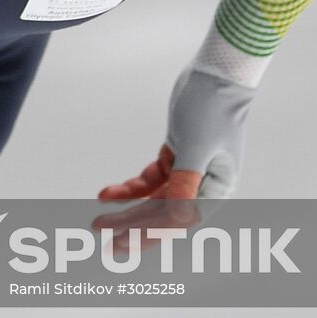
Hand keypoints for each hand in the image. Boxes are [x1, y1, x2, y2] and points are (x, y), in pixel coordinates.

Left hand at [93, 66, 255, 253]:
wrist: (215, 74)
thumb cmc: (213, 108)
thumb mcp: (197, 147)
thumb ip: (186, 183)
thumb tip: (178, 219)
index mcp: (217, 188)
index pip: (179, 221)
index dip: (150, 234)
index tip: (123, 242)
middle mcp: (204, 184)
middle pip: (164, 214)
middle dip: (132, 227)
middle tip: (102, 238)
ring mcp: (188, 170)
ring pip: (154, 200)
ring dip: (127, 210)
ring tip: (99, 221)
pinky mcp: (175, 155)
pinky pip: (150, 180)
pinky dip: (129, 188)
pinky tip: (107, 193)